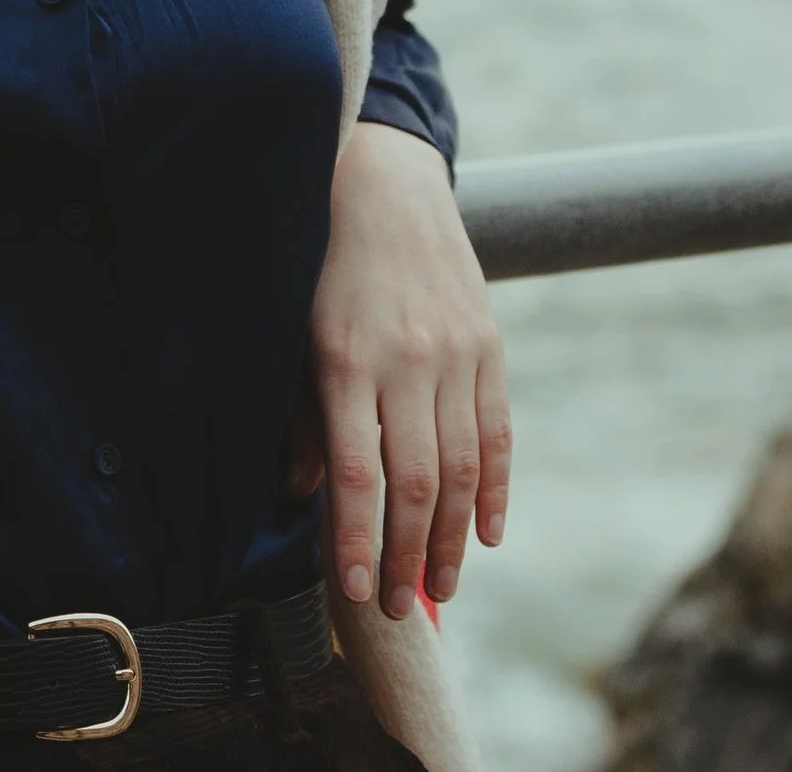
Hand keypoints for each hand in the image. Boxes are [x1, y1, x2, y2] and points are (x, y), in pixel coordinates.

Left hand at [292, 122, 509, 617]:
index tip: (358, 592)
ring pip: (463, 468)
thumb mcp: (293, 330)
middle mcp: (407, 360)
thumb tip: (303, 495)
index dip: (358, 541)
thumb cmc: (322, 262)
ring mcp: (455, 353)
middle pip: (417, 484)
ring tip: (442, 588)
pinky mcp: (488, 345)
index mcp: (346, 359)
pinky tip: (488, 535)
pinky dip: (496, 490)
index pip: (356, 474)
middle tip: (403, 610)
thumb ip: (301, 414)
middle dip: (410, 557)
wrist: (384, 181)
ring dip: (456, 539)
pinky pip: (499, 433)